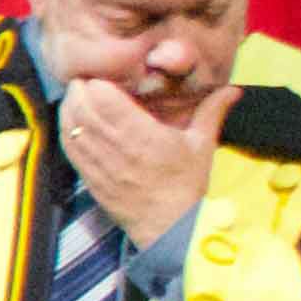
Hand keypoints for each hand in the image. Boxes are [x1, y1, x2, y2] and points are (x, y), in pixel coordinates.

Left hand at [55, 64, 230, 247]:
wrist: (169, 227)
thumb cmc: (187, 184)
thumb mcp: (202, 145)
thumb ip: (212, 111)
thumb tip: (233, 89)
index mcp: (144, 136)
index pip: (105, 97)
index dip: (100, 80)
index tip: (109, 74)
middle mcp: (117, 148)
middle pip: (82, 106)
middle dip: (81, 87)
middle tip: (90, 77)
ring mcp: (98, 164)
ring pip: (71, 123)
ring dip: (71, 104)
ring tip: (79, 94)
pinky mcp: (88, 176)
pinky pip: (67, 145)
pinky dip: (66, 126)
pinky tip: (72, 118)